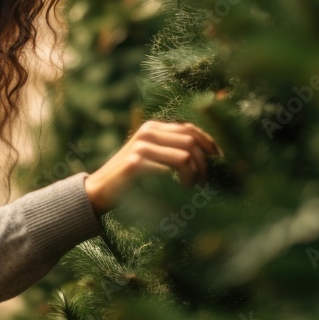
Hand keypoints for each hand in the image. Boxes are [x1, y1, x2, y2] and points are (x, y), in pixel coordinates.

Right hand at [84, 120, 222, 214]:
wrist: (99, 191)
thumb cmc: (131, 178)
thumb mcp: (152, 157)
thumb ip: (173, 149)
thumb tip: (209, 154)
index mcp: (153, 127)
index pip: (190, 129)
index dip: (209, 143)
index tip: (219, 160)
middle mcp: (147, 132)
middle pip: (191, 141)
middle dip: (204, 164)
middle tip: (203, 183)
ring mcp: (141, 146)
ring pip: (185, 156)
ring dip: (194, 175)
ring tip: (190, 188)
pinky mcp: (135, 163)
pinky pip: (170, 170)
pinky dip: (180, 183)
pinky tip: (179, 192)